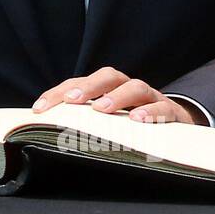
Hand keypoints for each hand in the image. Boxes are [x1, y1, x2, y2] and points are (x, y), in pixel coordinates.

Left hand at [31, 67, 207, 124]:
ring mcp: (150, 97)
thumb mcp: (107, 123)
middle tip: (72, 100)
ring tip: (102, 109)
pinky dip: (151, 112)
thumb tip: (46, 137)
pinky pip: (163, 107)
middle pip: (108, 76)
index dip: (57, 94)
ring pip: (136, 87)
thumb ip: (82, 124)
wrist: (176, 125)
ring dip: (118, 96)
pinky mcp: (170, 112)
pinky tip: (138, 120)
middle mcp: (127, 87)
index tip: (38, 109)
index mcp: (107, 89)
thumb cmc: (131, 124)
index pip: (79, 84)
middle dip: (88, 86)